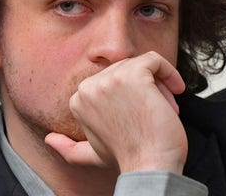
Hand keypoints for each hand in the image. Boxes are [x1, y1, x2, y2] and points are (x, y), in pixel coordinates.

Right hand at [44, 51, 186, 173]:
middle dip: (146, 91)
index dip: (131, 97)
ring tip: (164, 110)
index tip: (142, 117)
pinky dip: (169, 72)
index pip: (112, 81)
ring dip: (159, 87)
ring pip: (142, 67)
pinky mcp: (133, 74)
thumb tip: (49, 140)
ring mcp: (109, 79)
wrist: (149, 166)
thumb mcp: (92, 153)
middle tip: (155, 114)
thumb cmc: (129, 158)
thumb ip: (69, 147)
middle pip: (127, 71)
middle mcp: (89, 86)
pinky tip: (176, 89)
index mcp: (78, 99)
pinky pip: (154, 59)